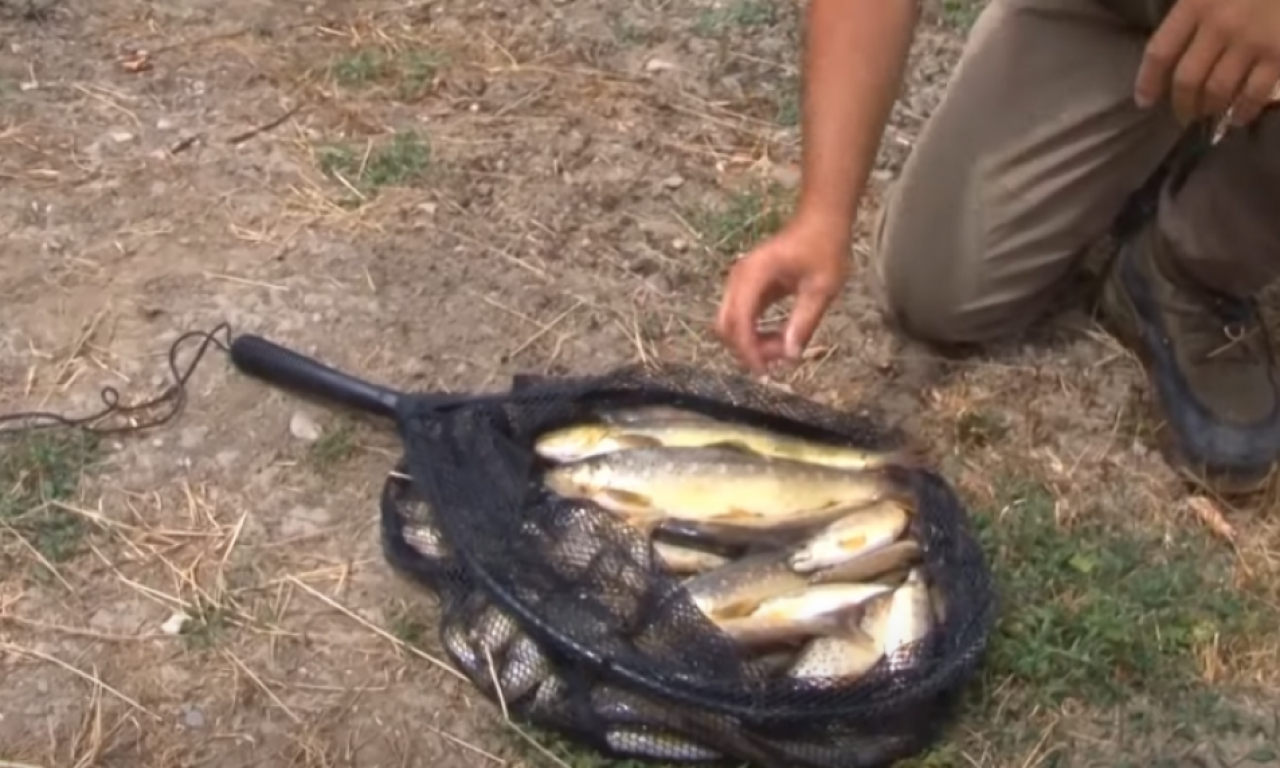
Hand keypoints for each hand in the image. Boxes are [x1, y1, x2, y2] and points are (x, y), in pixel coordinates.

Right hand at [714, 211, 850, 374]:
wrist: (820, 221)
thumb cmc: (824, 248)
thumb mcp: (822, 288)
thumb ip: (804, 322)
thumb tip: (790, 356)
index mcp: (754, 275)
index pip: (740, 320)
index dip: (749, 350)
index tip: (766, 371)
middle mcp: (739, 278)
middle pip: (726, 326)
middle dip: (748, 349)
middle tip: (780, 359)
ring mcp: (739, 283)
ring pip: (730, 324)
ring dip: (751, 344)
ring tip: (783, 348)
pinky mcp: (746, 288)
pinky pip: (741, 318)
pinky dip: (754, 334)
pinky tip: (778, 339)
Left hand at [1135, 0, 1279, 126]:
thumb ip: (1189, 10)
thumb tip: (1172, 46)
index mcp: (1197, 3)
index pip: (1159, 52)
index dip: (1148, 82)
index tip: (1145, 101)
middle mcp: (1220, 25)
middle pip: (1188, 80)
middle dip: (1182, 104)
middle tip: (1184, 114)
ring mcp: (1252, 42)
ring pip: (1218, 91)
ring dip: (1209, 109)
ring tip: (1208, 114)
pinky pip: (1255, 93)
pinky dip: (1243, 111)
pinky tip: (1238, 117)